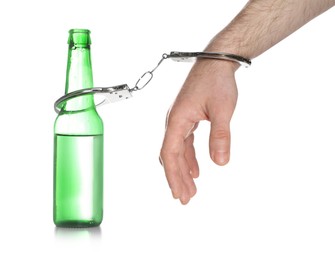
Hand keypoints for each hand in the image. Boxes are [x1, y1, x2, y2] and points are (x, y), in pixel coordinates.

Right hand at [160, 59, 238, 203]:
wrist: (217, 61)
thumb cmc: (217, 81)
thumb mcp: (222, 110)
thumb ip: (220, 136)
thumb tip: (221, 163)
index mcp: (177, 119)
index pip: (170, 153)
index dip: (173, 175)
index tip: (179, 194)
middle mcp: (174, 121)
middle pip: (170, 155)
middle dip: (177, 178)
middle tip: (185, 199)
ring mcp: (180, 119)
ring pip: (176, 151)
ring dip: (183, 170)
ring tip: (191, 188)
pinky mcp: (187, 117)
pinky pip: (184, 143)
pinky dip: (188, 158)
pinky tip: (196, 169)